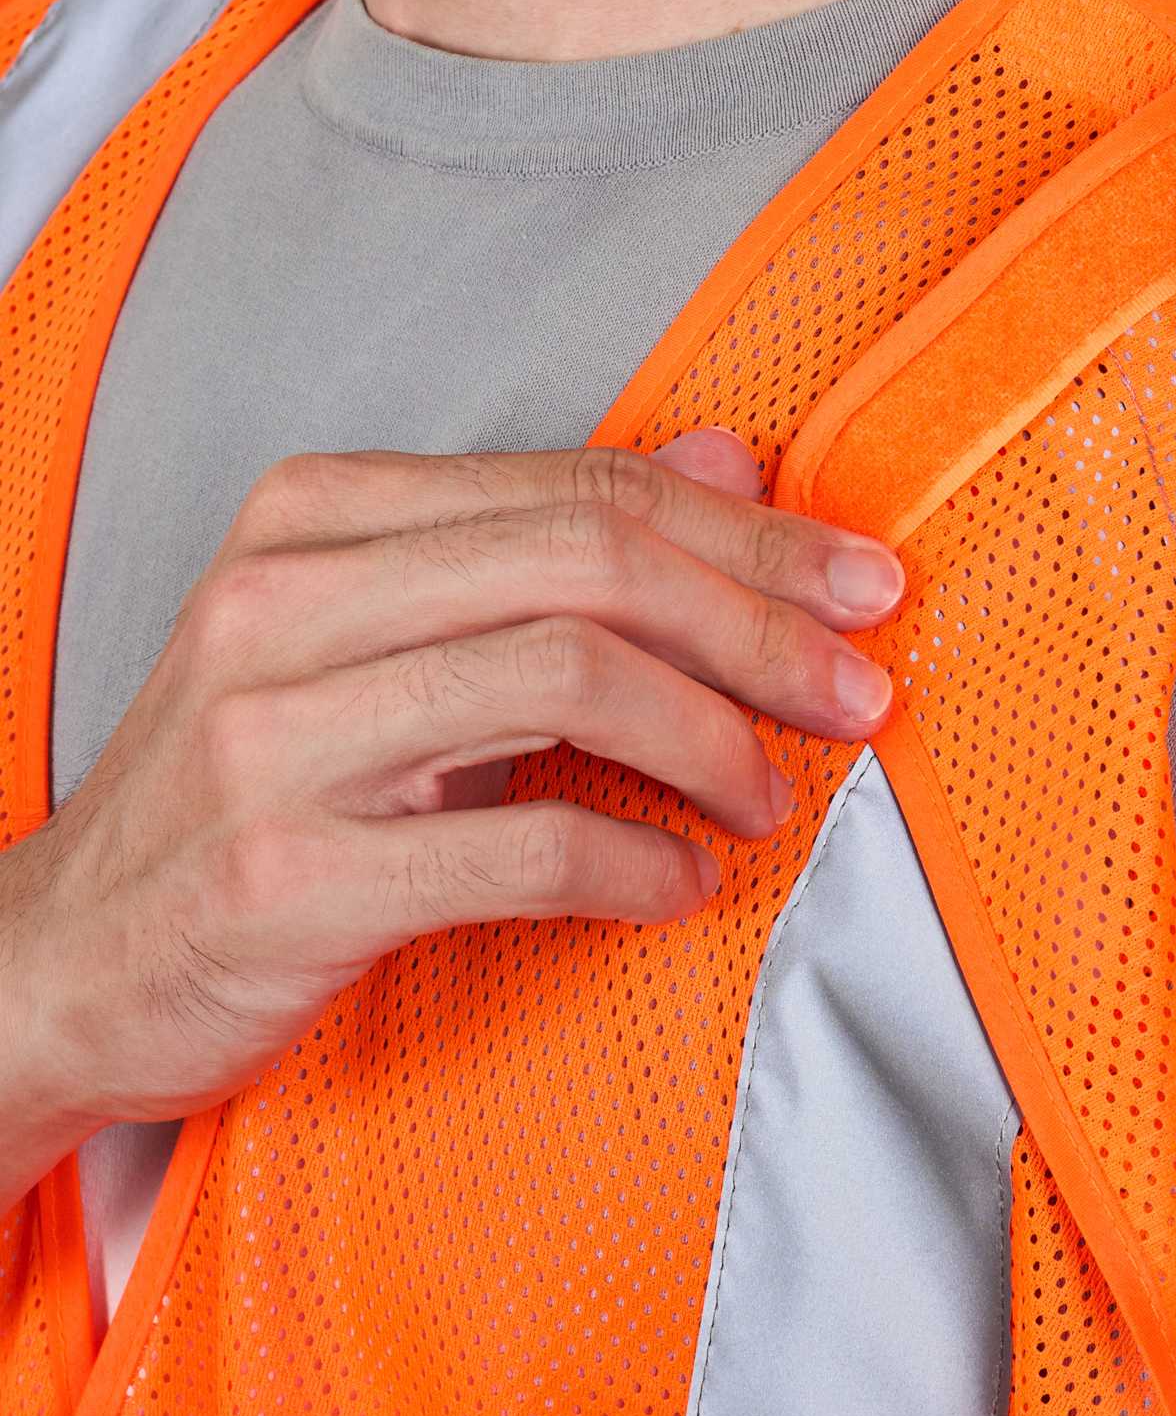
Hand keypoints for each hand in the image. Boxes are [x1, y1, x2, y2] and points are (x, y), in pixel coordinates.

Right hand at [0, 431, 903, 1208]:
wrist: (62, 958)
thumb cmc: (258, 786)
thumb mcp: (393, 634)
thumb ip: (551, 540)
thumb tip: (728, 457)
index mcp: (321, 514)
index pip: (588, 488)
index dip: (750, 533)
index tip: (856, 587)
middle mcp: (289, 598)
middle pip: (593, 563)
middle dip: (759, 626)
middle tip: (853, 692)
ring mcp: (276, 735)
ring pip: (569, 678)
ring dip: (713, 740)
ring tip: (767, 793)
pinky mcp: (285, 875)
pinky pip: (522, 846)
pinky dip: (638, 863)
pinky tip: (682, 880)